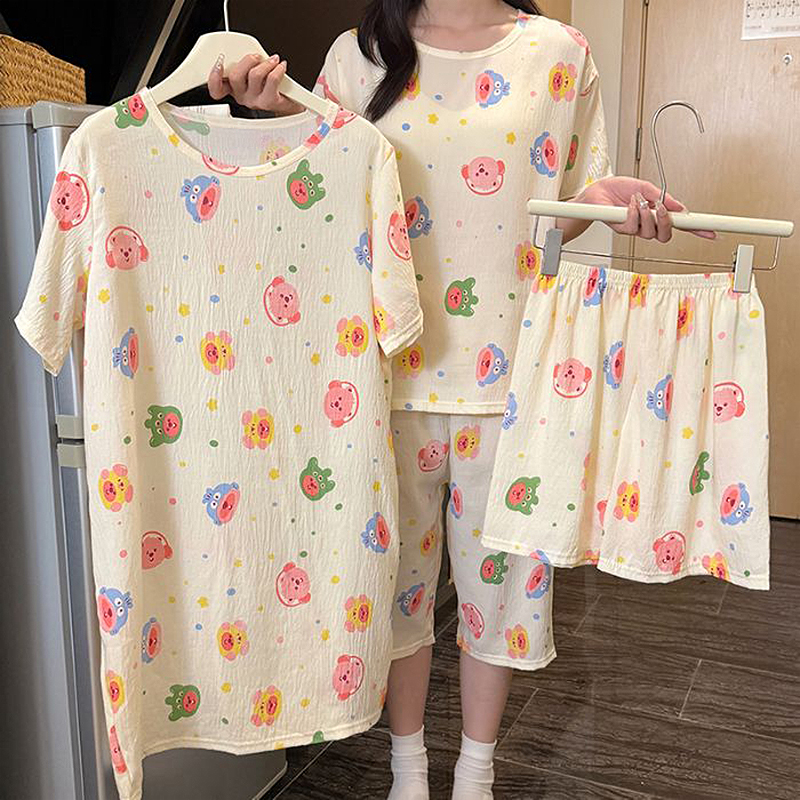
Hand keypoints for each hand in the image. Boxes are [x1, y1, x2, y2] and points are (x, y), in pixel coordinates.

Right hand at [208, 53, 303, 114]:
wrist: (290, 104)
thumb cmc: (272, 88)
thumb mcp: (253, 74)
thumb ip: (245, 64)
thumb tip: (248, 50)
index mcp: (234, 89)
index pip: (216, 89)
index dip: (214, 77)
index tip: (219, 63)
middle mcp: (242, 97)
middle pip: (235, 76)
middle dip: (247, 60)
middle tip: (257, 56)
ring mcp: (255, 101)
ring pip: (254, 76)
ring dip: (265, 63)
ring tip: (273, 60)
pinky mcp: (269, 102)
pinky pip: (272, 80)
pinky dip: (278, 69)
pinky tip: (281, 66)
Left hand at [578, 176, 715, 240]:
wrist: (597, 191)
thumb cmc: (618, 189)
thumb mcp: (645, 187)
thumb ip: (662, 196)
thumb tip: (679, 206)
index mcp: (657, 213)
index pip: (680, 224)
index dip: (696, 229)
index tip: (711, 231)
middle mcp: (648, 224)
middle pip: (666, 235)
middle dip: (666, 222)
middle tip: (662, 208)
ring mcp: (635, 228)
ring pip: (650, 232)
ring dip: (647, 215)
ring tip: (639, 201)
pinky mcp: (622, 229)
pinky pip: (633, 227)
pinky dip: (634, 212)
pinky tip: (630, 204)